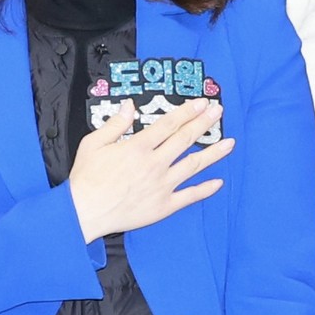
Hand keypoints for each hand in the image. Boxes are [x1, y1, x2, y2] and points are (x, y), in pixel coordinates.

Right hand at [67, 98, 231, 240]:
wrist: (84, 212)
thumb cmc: (86, 178)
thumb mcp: (93, 143)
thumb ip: (115, 124)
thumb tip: (129, 106)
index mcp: (138, 147)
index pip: (169, 124)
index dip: (187, 111)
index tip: (201, 102)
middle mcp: (154, 164)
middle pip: (185, 139)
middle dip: (204, 123)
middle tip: (219, 111)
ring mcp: (162, 186)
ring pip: (194, 166)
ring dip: (213, 153)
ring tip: (230, 143)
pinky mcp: (164, 206)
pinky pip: (189, 196)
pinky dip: (205, 189)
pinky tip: (219, 182)